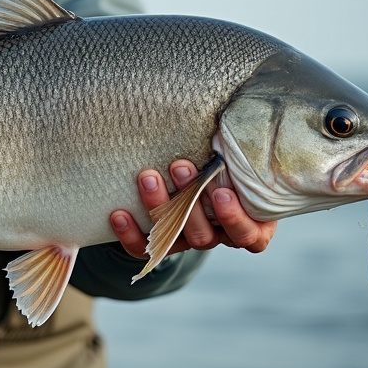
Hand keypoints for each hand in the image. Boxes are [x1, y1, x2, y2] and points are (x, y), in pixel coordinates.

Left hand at [109, 160, 276, 258]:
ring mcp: (188, 242)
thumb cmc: (230, 163)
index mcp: (249, 224)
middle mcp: (218, 236)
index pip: (248, 236)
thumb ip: (240, 150)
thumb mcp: (242, 159)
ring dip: (159, 207)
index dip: (235, 218)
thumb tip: (230, 118)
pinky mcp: (160, 244)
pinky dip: (131, 234)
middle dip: (189, 201)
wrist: (200, 173)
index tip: (222, 193)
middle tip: (179, 166)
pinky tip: (118, 214)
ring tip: (148, 177)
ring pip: (173, 238)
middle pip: (204, 235)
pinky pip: (143, 248)